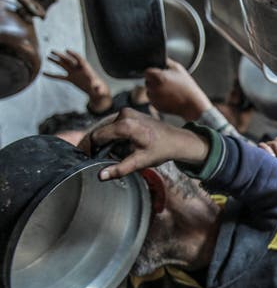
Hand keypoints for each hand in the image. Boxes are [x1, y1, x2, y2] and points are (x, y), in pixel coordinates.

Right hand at [44, 49, 111, 112]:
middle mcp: (78, 69)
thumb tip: (97, 89)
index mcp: (86, 68)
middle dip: (61, 56)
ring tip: (47, 56)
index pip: (79, 59)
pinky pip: (60, 77)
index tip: (67, 50)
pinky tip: (44, 74)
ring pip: (63, 65)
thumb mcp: (99, 89)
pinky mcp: (70, 79)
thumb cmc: (99, 89)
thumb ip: (98, 88)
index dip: (73, 54)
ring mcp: (73, 73)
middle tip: (52, 51)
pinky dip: (53, 76)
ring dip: (55, 61)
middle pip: (68, 60)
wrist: (96, 91)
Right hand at [82, 107, 209, 179]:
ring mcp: (126, 111)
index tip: (89, 159)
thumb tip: (101, 176)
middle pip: (100, 130)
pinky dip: (110, 135)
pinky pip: (112, 124)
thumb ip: (120, 168)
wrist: (176, 140)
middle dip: (96, 145)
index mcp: (125, 125)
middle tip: (95, 158)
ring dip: (103, 140)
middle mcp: (124, 114)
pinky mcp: (128, 112)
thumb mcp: (140, 162)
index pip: (97, 136)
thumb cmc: (160, 151)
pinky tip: (114, 146)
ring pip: (105, 127)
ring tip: (104, 154)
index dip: (91, 149)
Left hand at [145, 58, 210, 120]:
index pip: (147, 72)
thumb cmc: (187, 87)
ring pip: (149, 92)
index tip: (159, 75)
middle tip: (167, 84)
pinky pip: (154, 101)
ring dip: (155, 91)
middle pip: (147, 82)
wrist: (192, 104)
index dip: (153, 73)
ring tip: (168, 92)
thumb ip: (166, 61)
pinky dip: (159, 99)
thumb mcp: (178, 68)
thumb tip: (160, 58)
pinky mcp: (156, 106)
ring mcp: (154, 98)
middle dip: (154, 82)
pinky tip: (168, 98)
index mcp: (157, 77)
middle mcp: (153, 88)